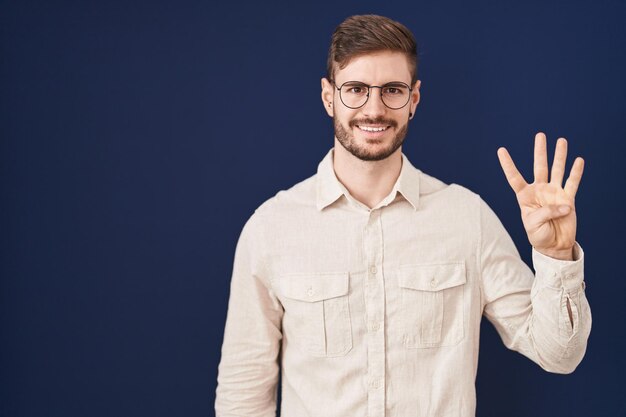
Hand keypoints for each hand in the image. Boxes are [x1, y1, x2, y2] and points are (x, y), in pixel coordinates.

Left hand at [497, 132, 584, 259]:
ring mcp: (554, 192)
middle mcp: (539, 190)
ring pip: (557, 170)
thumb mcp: (534, 224)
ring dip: (560, 156)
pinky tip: (578, 160)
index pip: (514, 177)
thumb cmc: (538, 235)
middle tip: (540, 135)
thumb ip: (546, 212)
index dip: (508, 164)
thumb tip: (564, 204)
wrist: (554, 245)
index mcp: (524, 196)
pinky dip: (576, 172)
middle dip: (540, 151)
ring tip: (561, 140)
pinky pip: (572, 182)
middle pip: (539, 167)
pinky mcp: (568, 198)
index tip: (501, 150)